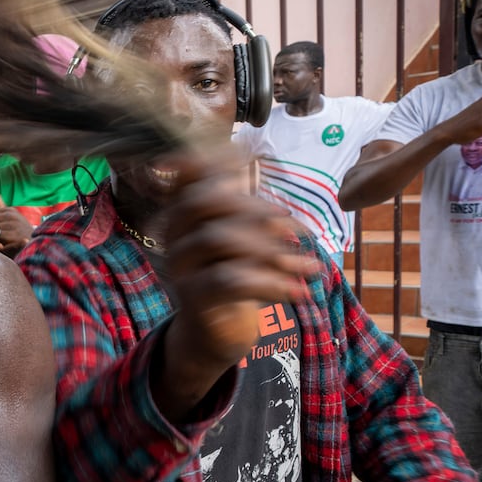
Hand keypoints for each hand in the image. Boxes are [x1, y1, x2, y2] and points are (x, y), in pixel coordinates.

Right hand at [156, 148, 319, 377]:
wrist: (217, 332)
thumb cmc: (235, 276)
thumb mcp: (245, 237)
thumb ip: (247, 204)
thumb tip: (252, 149)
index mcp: (185, 215)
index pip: (188, 175)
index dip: (215, 159)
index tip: (249, 158)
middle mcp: (174, 236)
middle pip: (200, 201)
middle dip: (252, 207)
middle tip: (291, 225)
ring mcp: (179, 267)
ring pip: (217, 238)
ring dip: (270, 249)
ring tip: (308, 267)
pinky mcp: (192, 298)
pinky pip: (230, 280)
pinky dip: (272, 284)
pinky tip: (300, 292)